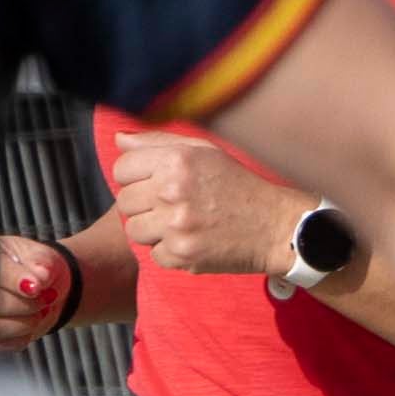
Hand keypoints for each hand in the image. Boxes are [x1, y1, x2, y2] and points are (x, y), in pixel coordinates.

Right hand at [0, 234, 78, 350]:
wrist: (44, 288)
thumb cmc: (37, 268)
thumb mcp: (43, 257)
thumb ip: (41, 263)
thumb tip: (40, 277)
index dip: (15, 282)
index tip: (36, 287)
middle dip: (24, 305)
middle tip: (42, 298)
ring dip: (24, 323)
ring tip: (38, 311)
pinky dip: (21, 337)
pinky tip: (27, 323)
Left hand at [100, 129, 304, 278]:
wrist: (276, 226)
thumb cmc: (238, 185)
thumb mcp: (205, 152)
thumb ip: (158, 142)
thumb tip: (118, 140)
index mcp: (177, 160)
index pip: (122, 168)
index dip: (136, 177)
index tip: (156, 183)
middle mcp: (173, 190)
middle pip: (124, 201)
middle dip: (144, 205)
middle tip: (173, 206)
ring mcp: (176, 225)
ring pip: (134, 230)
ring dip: (153, 230)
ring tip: (181, 224)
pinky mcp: (182, 254)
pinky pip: (154, 254)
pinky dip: (170, 251)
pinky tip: (193, 240)